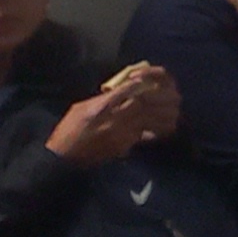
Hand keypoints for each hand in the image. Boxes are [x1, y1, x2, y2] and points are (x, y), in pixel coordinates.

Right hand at [48, 65, 180, 166]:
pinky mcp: (123, 145)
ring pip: (149, 119)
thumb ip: (102, 100)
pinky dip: (156, 131)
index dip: (142, 83)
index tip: (151, 81)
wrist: (64, 156)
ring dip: (163, 113)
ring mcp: (121, 132)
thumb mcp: (82, 108)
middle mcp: (114, 117)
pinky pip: (144, 135)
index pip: (129, 89)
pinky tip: (164, 128)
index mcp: (102, 105)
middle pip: (144, 102)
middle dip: (159, 97)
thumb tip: (119, 92)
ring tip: (173, 110)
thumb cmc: (69, 129)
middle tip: (170, 94)